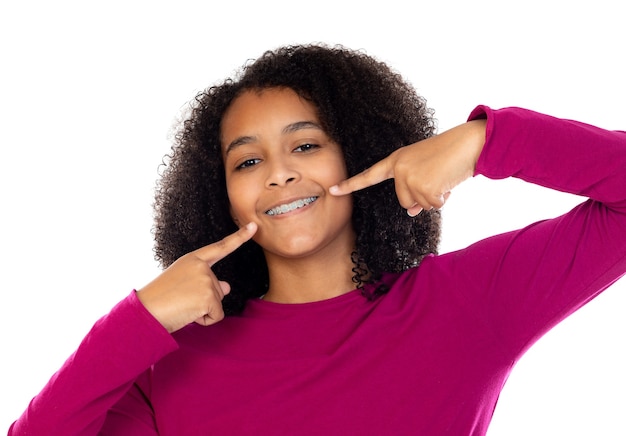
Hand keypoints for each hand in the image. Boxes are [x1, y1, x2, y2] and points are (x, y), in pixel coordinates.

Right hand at [137, 222, 257, 332]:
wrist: (144, 313)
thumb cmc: (159, 300)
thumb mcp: (183, 285)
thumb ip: (206, 283)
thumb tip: (227, 287)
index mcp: (192, 259)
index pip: (220, 247)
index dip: (239, 237)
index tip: (253, 226)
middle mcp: (201, 267)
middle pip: (218, 289)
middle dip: (202, 301)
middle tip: (179, 301)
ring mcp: (206, 281)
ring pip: (218, 304)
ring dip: (202, 312)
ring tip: (181, 307)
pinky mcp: (209, 297)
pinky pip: (217, 316)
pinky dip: (204, 321)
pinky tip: (187, 315)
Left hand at [330, 120, 486, 215]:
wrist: (468, 143)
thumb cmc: (448, 155)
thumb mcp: (424, 170)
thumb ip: (412, 188)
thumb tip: (410, 211)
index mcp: (395, 160)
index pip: (369, 175)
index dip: (350, 184)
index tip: (332, 190)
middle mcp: (398, 168)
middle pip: (403, 201)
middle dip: (421, 196)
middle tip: (436, 178)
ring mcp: (409, 177)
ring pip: (418, 205)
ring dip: (434, 197)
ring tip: (443, 177)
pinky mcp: (424, 186)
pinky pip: (433, 205)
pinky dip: (444, 198)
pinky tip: (448, 181)